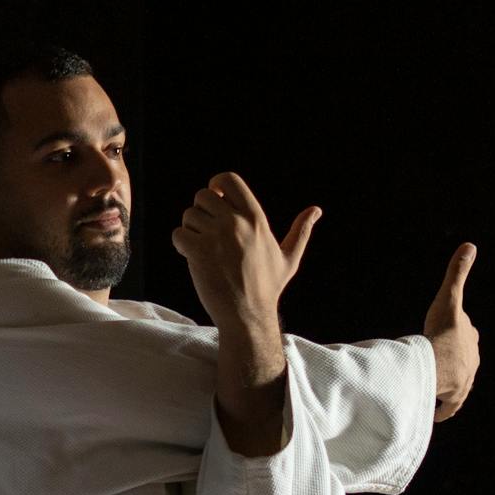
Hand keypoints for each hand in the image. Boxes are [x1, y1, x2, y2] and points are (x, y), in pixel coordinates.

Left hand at [171, 172, 320, 328]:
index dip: (216, 185)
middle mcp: (235, 222)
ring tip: (203, 249)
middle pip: (202, 196)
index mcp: (255, 217)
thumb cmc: (268, 288)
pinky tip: (193, 258)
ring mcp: (216, 236)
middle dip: (200, 211)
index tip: (215, 199)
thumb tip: (316, 210)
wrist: (248, 315)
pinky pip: (178, 234)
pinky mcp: (198, 252)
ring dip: (191, 230)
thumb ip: (300, 231)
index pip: (228, 179)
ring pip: (188, 215)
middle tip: (207, 232)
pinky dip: (181, 244)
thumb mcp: (289, 257)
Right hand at [423, 244, 478, 420]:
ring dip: (447, 384)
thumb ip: (458, 273)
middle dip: (451, 359)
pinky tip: (436, 413)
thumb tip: (470, 245)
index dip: (454, 333)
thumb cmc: (442, 332)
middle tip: (435, 359)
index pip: (465, 335)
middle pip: (461, 359)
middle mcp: (471, 361)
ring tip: (436, 385)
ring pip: (456, 382)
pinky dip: (443, 409)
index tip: (442, 333)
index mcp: (470, 340)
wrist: (438, 363)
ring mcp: (463, 381)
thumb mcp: (449, 297)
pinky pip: (449, 405)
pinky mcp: (453, 398)